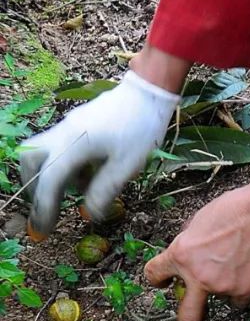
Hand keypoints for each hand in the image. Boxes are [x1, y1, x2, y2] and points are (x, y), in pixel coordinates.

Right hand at [20, 70, 181, 235]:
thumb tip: (89, 213)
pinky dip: (63, 163)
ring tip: (73, 192)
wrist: (148, 92)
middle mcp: (62, 134)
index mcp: (73, 145)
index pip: (50, 180)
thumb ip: (105, 190)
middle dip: (34, 186)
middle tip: (48, 207)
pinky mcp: (76, 123)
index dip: (44, 206)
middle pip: (30, 160)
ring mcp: (67, 126)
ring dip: (48, 174)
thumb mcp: (128, 165)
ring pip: (40, 151)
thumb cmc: (141, 128)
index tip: (43, 228)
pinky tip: (87, 174)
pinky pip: (57, 145)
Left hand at [144, 174, 249, 320]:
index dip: (158, 279)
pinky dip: (242, 290)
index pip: (154, 274)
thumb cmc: (238, 210)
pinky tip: (248, 273)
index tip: (165, 281)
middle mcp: (198, 275)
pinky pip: (240, 300)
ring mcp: (222, 286)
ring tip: (236, 267)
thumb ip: (191, 242)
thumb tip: (190, 251)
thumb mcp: (200, 220)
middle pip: (186, 316)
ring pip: (218, 300)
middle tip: (195, 307)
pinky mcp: (245, 290)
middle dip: (189, 316)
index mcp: (181, 254)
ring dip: (223, 289)